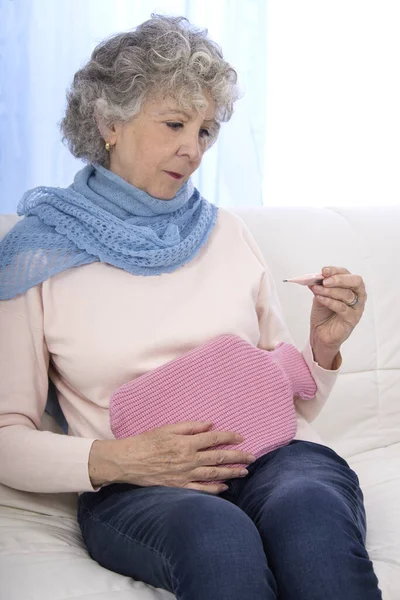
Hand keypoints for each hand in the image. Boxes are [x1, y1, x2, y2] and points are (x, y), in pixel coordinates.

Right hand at [89, 421, 255, 494]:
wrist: (128, 461)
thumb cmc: (146, 442)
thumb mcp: (168, 428)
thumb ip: (190, 427)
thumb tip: (210, 425)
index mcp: (186, 443)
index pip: (215, 439)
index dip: (230, 437)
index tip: (241, 437)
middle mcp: (189, 460)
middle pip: (219, 458)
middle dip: (238, 457)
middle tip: (252, 456)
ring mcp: (185, 475)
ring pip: (214, 475)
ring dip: (231, 473)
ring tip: (244, 471)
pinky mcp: (179, 487)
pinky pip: (201, 489)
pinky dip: (215, 489)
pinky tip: (225, 487)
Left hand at [308, 266, 366, 364]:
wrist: (321, 333)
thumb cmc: (323, 313)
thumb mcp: (320, 295)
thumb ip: (320, 286)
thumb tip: (314, 277)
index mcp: (350, 286)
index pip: (346, 273)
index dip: (335, 271)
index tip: (323, 270)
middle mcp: (357, 295)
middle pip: (355, 281)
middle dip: (338, 279)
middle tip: (324, 281)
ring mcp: (357, 307)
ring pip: (347, 294)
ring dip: (329, 291)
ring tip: (316, 290)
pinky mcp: (353, 319)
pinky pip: (342, 308)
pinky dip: (330, 302)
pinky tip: (320, 299)